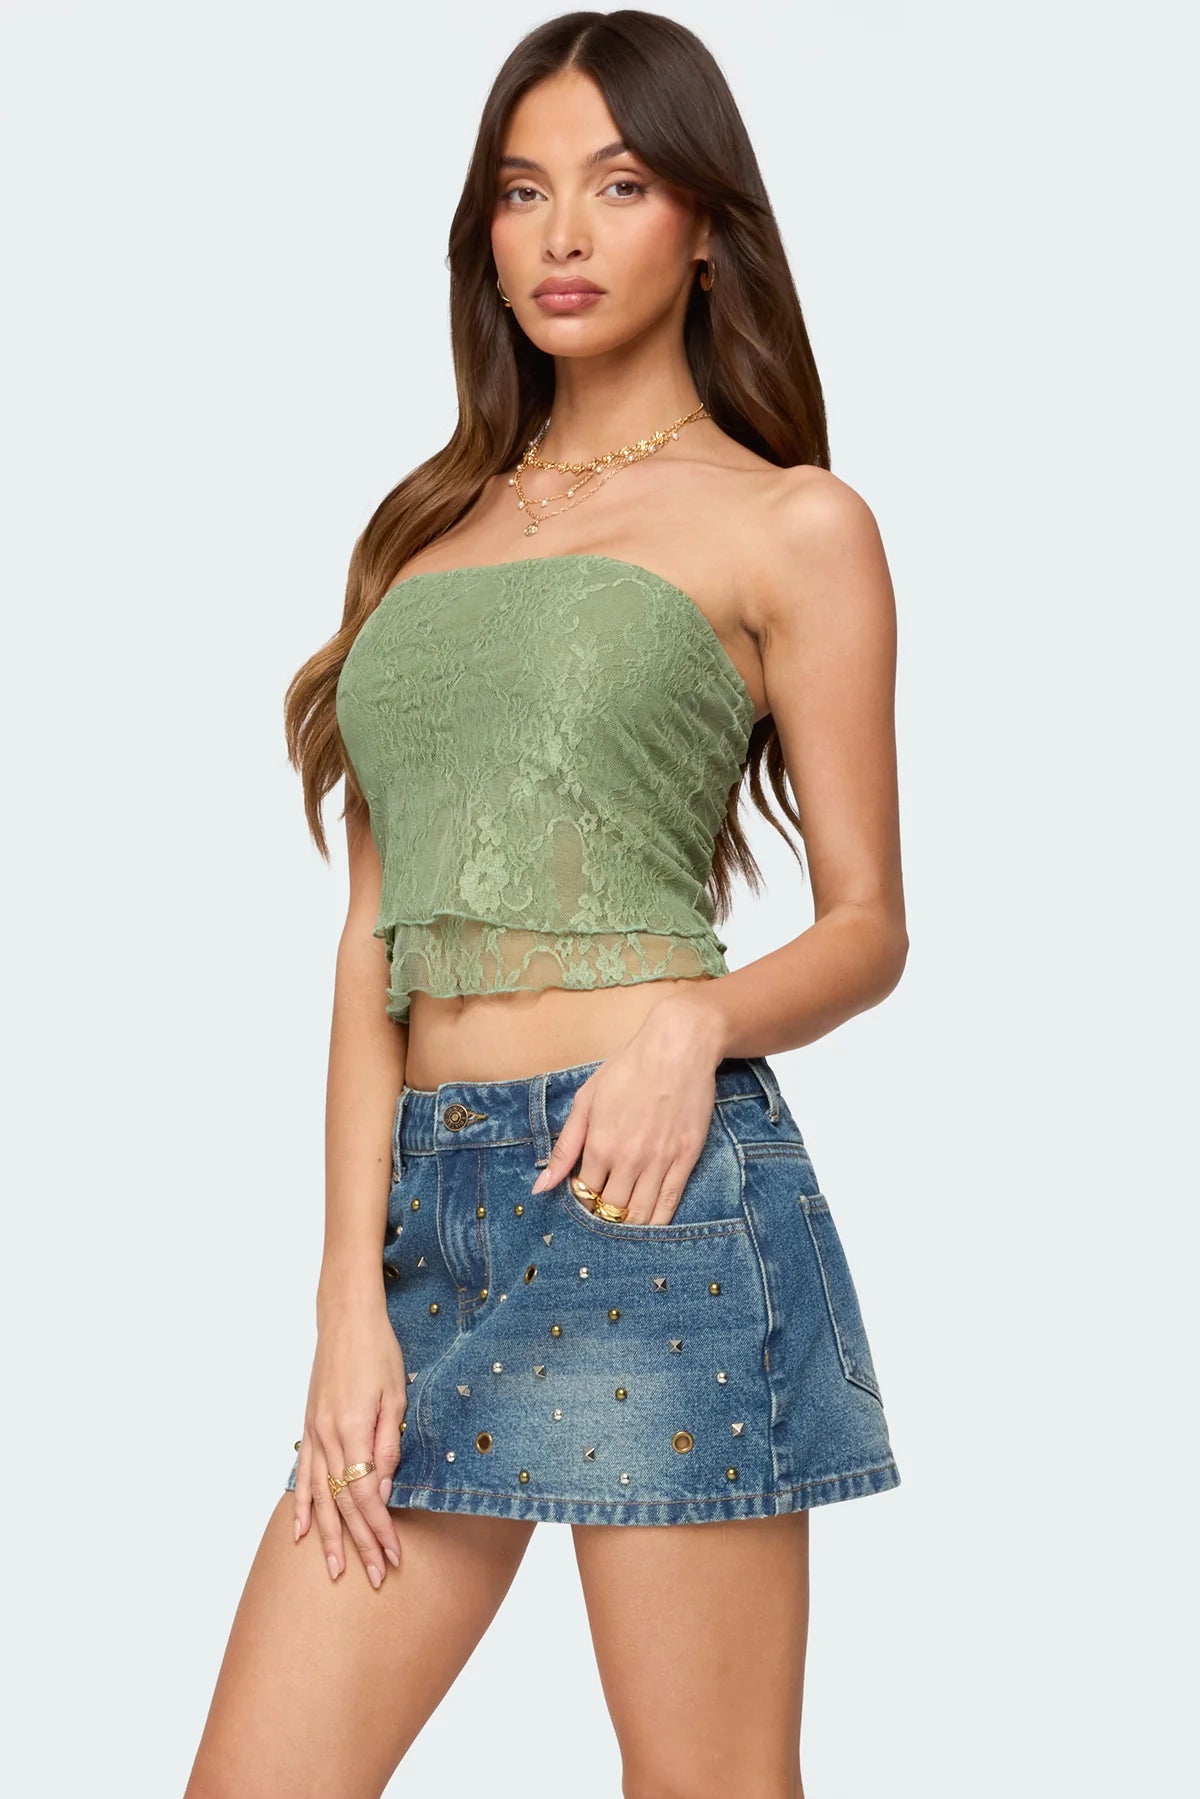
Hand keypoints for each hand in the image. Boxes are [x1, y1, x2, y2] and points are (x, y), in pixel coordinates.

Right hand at [292, 1303, 406, 1586]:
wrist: (346, 1320)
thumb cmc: (379, 1353)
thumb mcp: (396, 1396)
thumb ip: (387, 1446)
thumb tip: (381, 1492)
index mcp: (353, 1430)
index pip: (366, 1495)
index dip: (380, 1529)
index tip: (394, 1556)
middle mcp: (328, 1438)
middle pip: (343, 1504)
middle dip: (360, 1544)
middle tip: (375, 1578)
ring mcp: (314, 1434)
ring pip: (320, 1497)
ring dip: (329, 1537)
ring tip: (335, 1571)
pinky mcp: (309, 1427)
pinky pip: (304, 1475)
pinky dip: (302, 1506)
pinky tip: (301, 1532)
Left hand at [530, 995, 724, 1224]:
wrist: (677, 1048)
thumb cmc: (628, 1068)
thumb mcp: (586, 1100)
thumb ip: (564, 1148)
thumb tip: (540, 1187)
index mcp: (599, 1145)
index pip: (584, 1195)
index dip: (582, 1202)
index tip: (585, 1198)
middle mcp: (628, 1160)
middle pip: (611, 1210)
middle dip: (604, 1217)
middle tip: (604, 1213)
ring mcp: (660, 1162)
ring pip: (641, 1215)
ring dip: (630, 1225)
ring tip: (624, 1221)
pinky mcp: (686, 1159)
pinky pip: (670, 1203)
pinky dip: (658, 1220)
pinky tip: (650, 1222)